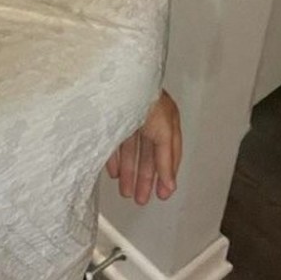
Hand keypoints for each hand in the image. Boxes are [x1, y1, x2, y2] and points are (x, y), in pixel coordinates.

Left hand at [104, 89, 181, 204]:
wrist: (122, 80)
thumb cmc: (146, 98)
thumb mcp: (164, 132)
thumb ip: (167, 159)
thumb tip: (170, 185)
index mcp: (165, 120)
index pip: (169, 153)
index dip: (166, 174)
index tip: (163, 194)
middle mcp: (148, 119)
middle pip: (147, 155)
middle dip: (145, 179)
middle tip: (141, 199)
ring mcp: (128, 119)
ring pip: (129, 151)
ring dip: (128, 172)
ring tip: (125, 192)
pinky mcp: (110, 119)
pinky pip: (113, 143)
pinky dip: (113, 159)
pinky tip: (112, 173)